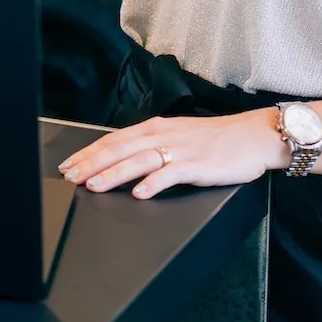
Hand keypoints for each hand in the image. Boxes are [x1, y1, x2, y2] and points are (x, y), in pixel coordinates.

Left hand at [58, 111, 285, 198]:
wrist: (252, 136)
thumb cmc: (215, 139)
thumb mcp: (177, 136)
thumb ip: (151, 145)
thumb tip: (124, 159)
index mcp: (154, 128)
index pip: (113, 140)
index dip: (89, 152)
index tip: (68, 165)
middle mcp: (162, 135)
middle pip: (119, 149)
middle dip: (91, 164)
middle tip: (70, 177)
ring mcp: (179, 150)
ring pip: (139, 160)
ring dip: (114, 173)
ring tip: (94, 185)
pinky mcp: (197, 165)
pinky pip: (171, 174)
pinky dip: (153, 183)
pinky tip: (140, 193)